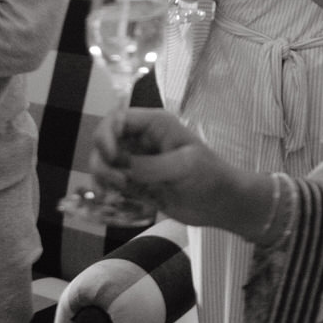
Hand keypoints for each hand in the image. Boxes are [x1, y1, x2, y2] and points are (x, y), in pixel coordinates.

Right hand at [91, 107, 268, 237]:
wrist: (222, 204)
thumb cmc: (210, 177)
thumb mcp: (184, 166)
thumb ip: (150, 166)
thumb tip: (118, 168)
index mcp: (155, 125)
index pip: (118, 118)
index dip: (107, 135)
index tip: (111, 158)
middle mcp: (142, 139)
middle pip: (105, 139)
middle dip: (102, 159)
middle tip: (115, 182)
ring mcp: (137, 161)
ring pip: (104, 161)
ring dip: (100, 176)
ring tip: (112, 193)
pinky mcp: (136, 182)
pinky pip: (111, 181)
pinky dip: (105, 189)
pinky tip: (110, 200)